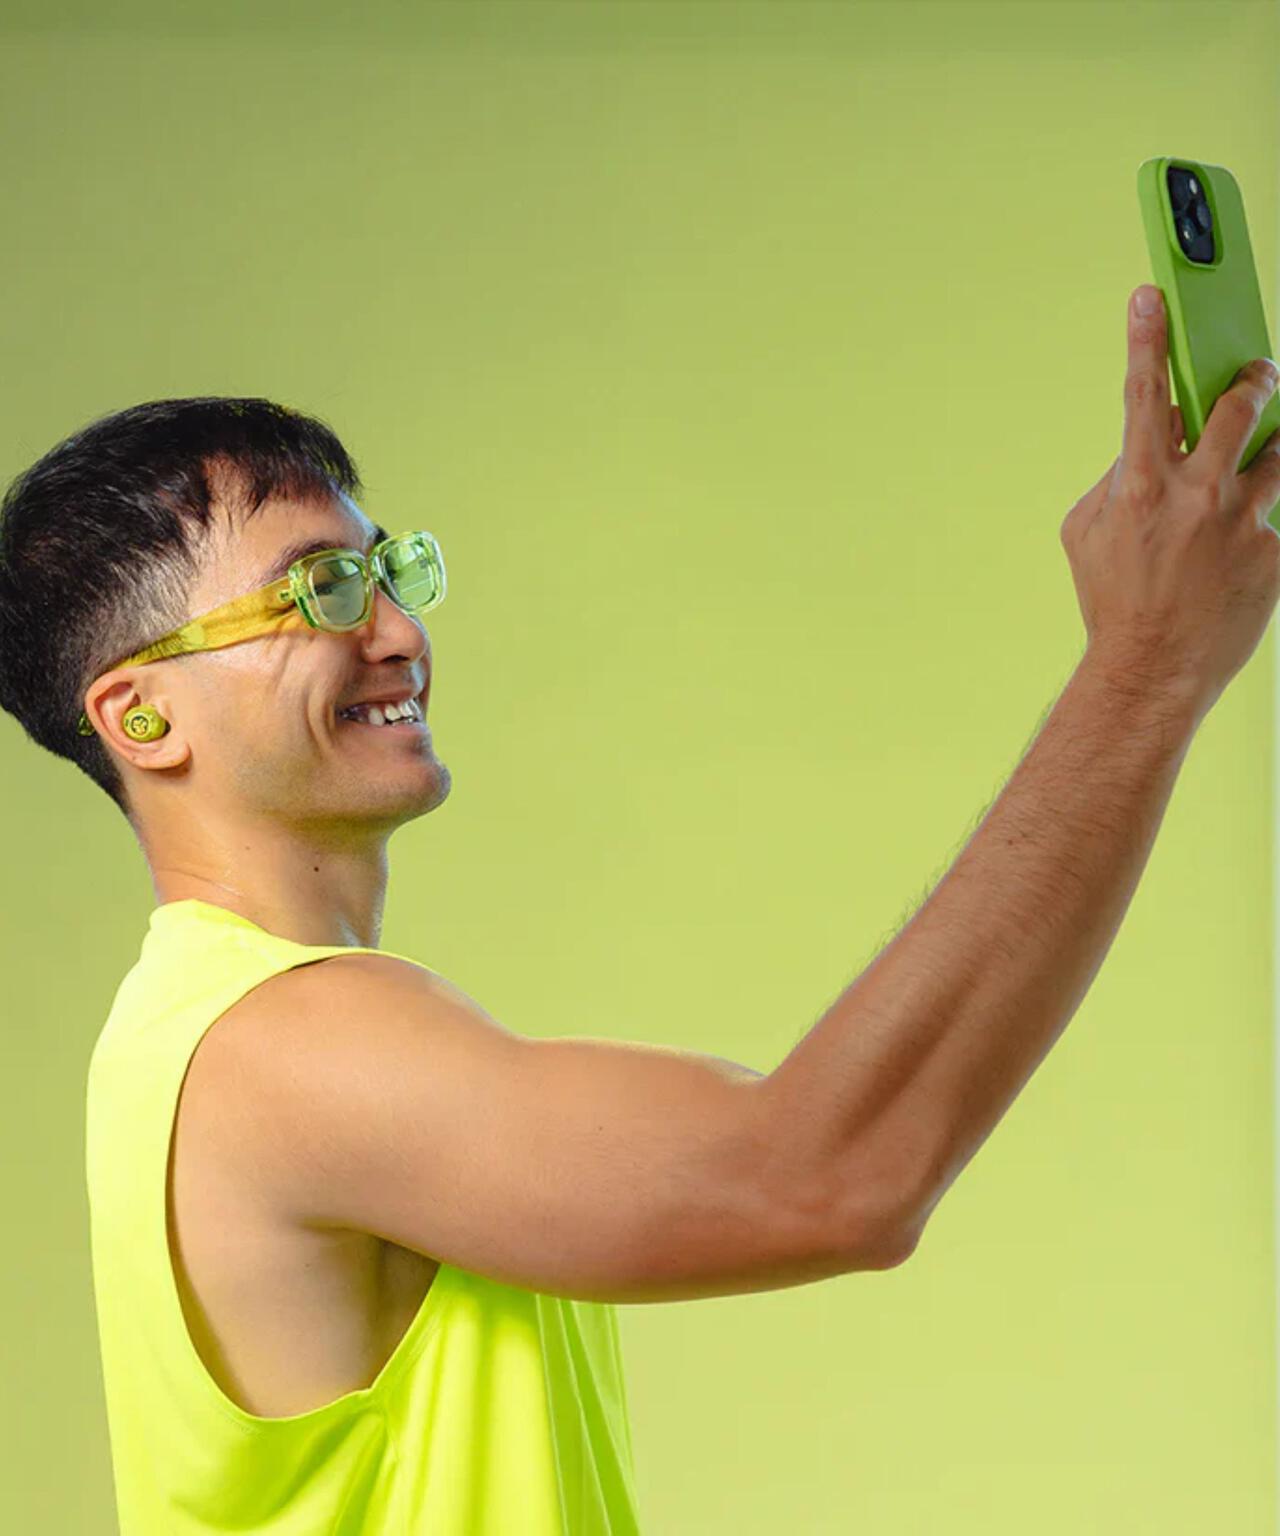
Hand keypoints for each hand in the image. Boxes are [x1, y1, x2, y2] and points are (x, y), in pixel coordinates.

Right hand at [1060, 283, 1279, 722]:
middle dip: (1252, 380)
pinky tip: (1241, 546)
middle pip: (1240, 404)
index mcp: (1141, 487)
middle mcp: (1196, 495)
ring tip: (1261, 458)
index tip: (1151, 294)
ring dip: (1273, 444)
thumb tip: (1147, 443)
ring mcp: (1243, 522)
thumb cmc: (1113, 601)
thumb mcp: (1087, 533)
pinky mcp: (1275, 552)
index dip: (1145, 338)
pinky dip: (1265, 518)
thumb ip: (1115, 478)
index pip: (1143, 394)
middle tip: (1256, 376)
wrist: (1153, 670)